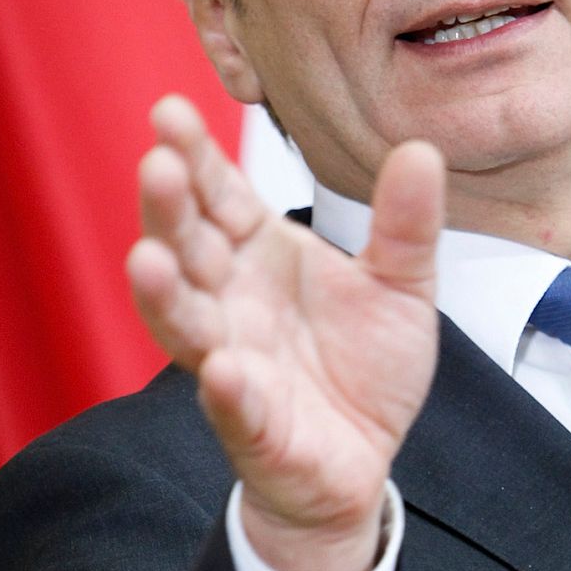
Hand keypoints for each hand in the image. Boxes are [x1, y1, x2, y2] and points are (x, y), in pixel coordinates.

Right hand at [126, 96, 443, 570]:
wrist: (367, 459)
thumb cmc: (363, 366)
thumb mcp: (401, 286)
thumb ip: (406, 224)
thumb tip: (420, 150)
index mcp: (259, 255)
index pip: (218, 196)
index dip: (194, 157)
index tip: (170, 111)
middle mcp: (231, 303)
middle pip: (187, 248)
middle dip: (168, 210)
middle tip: (157, 165)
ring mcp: (234, 364)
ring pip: (185, 325)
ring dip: (166, 295)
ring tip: (150, 259)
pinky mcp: (255, 429)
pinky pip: (235, 408)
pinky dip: (227, 391)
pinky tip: (224, 370)